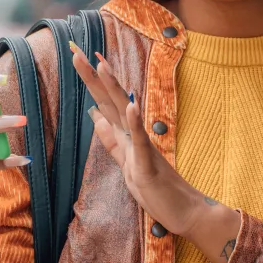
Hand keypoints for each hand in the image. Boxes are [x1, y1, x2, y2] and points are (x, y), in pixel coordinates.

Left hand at [71, 42, 240, 262]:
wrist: (186, 211)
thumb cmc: (157, 190)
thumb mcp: (126, 163)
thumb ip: (111, 140)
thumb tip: (95, 116)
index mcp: (127, 135)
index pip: (105, 102)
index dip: (91, 81)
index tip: (79, 57)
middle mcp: (134, 135)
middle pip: (110, 100)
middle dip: (92, 76)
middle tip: (76, 51)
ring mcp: (142, 147)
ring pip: (124, 112)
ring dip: (113, 87)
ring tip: (100, 64)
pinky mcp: (148, 164)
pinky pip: (141, 140)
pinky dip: (135, 121)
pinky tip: (130, 104)